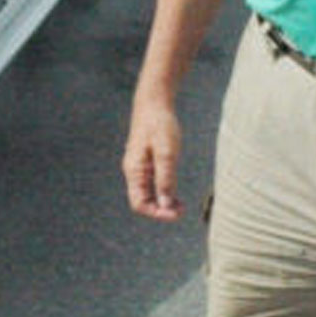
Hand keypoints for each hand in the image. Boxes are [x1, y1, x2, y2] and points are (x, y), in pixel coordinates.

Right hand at [122, 100, 183, 221]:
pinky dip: (163, 191)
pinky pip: (152, 184)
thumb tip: (165, 204)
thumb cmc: (160, 125)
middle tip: (182, 210)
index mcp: (134, 170)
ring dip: (163, 202)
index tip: (176, 213)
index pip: (139, 203)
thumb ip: (166, 179)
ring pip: (148, 194)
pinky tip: (175, 191)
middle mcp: (133, 171)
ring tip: (181, 205)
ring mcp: (139, 167)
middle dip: (161, 209)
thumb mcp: (166, 152)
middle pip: (143, 201)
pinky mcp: (146, 162)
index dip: (157, 213)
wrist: (154, 103)